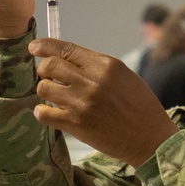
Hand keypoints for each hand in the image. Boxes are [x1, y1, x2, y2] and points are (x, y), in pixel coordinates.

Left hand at [27, 38, 178, 167]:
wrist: (150, 139)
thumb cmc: (141, 107)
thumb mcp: (124, 76)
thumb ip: (97, 67)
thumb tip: (69, 61)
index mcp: (105, 65)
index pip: (65, 49)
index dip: (45, 46)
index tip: (34, 47)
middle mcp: (91, 81)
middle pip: (49, 66)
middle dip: (44, 70)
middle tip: (48, 77)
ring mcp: (82, 103)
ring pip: (44, 88)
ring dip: (45, 91)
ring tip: (54, 96)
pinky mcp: (76, 125)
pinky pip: (44, 113)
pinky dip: (42, 111)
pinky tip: (48, 112)